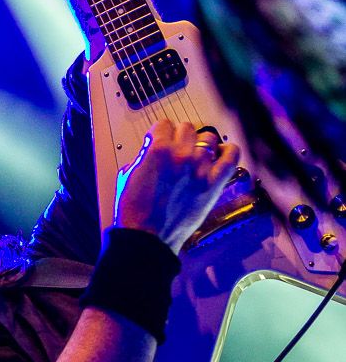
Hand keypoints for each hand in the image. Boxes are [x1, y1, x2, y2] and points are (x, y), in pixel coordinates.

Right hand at [115, 121, 239, 254]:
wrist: (147, 237)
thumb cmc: (135, 211)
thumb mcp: (129, 174)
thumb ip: (143, 155)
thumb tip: (151, 150)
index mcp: (158, 150)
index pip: (164, 124)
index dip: (160, 132)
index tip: (161, 139)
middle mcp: (181, 155)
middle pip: (187, 127)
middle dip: (179, 135)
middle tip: (177, 147)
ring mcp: (200, 169)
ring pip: (208, 138)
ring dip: (201, 143)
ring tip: (196, 153)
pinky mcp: (213, 184)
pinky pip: (231, 156)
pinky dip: (228, 151)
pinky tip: (220, 153)